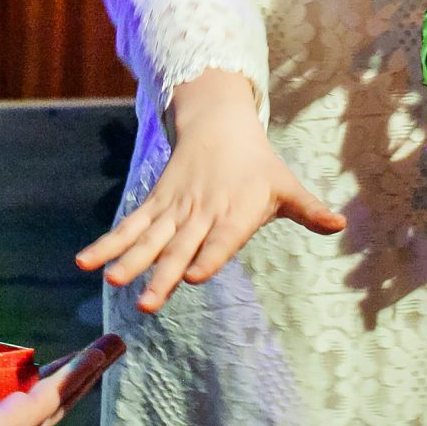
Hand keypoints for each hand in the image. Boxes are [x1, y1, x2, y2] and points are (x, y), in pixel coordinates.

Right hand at [0, 334, 124, 425]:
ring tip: (63, 345)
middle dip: (82, 363)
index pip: (66, 395)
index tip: (112, 346)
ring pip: (15, 374)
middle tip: (110, 339)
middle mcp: (4, 418)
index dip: (90, 370)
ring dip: (36, 358)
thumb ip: (39, 403)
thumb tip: (70, 380)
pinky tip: (2, 345)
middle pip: (52, 384)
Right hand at [76, 71, 343, 313]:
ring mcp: (175, 209)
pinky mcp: (156, 205)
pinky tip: (86, 262)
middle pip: (181, 246)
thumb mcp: (285, 184)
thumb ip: (308, 209)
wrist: (219, 123)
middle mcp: (202, 213)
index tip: (196, 276)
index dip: (210, 255)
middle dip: (163, 274)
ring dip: (129, 260)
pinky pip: (129, 226)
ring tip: (112, 281)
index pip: (223, 238)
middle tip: (147, 302)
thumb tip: (340, 224)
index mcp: (236, 212)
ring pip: (150, 238)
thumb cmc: (257, 164)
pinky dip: (108, 243)